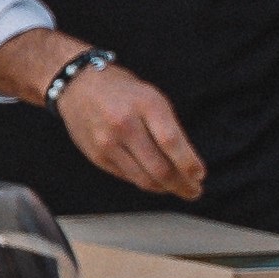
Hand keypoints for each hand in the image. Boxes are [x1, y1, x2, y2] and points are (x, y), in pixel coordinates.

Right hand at [56, 64, 205, 202]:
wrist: (80, 86)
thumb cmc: (122, 91)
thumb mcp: (151, 98)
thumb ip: (167, 126)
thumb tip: (185, 161)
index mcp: (145, 105)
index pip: (171, 142)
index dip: (188, 163)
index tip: (199, 175)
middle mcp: (125, 125)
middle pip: (158, 167)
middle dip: (180, 184)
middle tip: (193, 191)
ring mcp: (108, 144)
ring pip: (143, 178)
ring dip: (164, 188)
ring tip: (178, 189)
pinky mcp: (98, 157)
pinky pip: (127, 176)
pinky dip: (145, 181)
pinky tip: (156, 182)